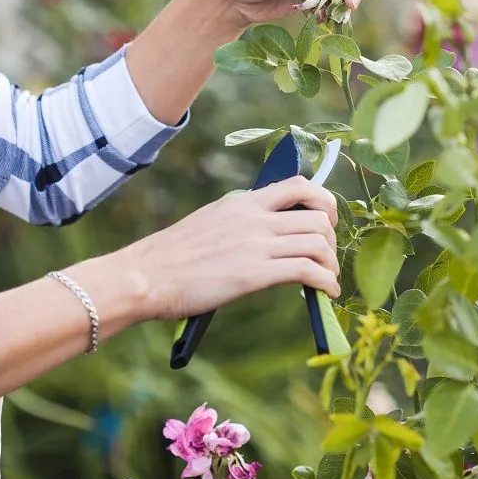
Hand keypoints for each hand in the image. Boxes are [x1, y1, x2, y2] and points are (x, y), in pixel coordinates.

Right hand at [95, 176, 341, 322]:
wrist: (145, 276)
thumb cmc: (170, 258)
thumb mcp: (209, 223)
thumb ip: (239, 222)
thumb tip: (263, 233)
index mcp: (243, 203)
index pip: (299, 185)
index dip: (324, 201)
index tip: (327, 220)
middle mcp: (255, 218)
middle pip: (317, 217)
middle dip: (332, 239)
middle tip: (327, 258)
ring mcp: (256, 244)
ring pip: (319, 243)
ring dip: (332, 264)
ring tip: (329, 279)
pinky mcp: (255, 274)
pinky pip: (308, 271)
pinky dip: (326, 282)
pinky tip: (326, 293)